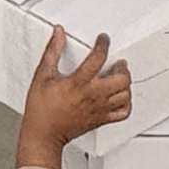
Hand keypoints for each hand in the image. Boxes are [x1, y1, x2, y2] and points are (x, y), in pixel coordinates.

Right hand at [16, 26, 131, 168]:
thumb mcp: (42, 75)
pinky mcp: (101, 119)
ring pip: (125, 94)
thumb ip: (52, 52)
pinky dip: (126, 103)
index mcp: (79, 83)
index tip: (103, 40)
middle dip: (122, 68)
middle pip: (121, 78)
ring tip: (119, 78)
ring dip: (125, 84)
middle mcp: (93, 95)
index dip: (103, 44)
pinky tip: (120, 98)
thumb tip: (58, 34)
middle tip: (116, 63)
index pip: (99, 57)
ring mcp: (100, 108)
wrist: (43, 134)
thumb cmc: (41, 109)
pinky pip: (124, 112)